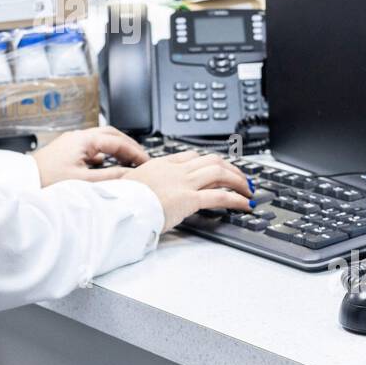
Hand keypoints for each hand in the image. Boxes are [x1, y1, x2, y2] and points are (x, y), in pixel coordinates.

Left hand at [33, 127, 148, 185]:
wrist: (21, 183)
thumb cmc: (46, 181)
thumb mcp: (83, 181)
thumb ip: (110, 177)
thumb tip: (131, 174)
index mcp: (83, 140)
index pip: (117, 141)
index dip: (135, 151)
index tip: (147, 162)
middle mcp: (77, 137)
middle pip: (111, 135)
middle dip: (128, 146)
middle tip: (141, 158)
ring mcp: (71, 143)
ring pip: (101, 140)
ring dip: (116, 149)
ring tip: (128, 162)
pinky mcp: (66, 151)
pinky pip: (91, 148)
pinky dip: (104, 154)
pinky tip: (106, 166)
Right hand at [119, 150, 252, 231]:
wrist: (116, 208)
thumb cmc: (119, 201)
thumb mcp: (131, 186)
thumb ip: (145, 185)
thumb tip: (149, 192)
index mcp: (160, 164)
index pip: (190, 156)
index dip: (208, 162)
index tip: (218, 168)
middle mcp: (174, 170)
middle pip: (210, 160)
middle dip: (230, 168)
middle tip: (241, 178)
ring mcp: (182, 183)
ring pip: (219, 173)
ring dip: (238, 180)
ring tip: (248, 190)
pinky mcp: (188, 199)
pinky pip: (220, 196)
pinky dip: (237, 199)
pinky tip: (245, 204)